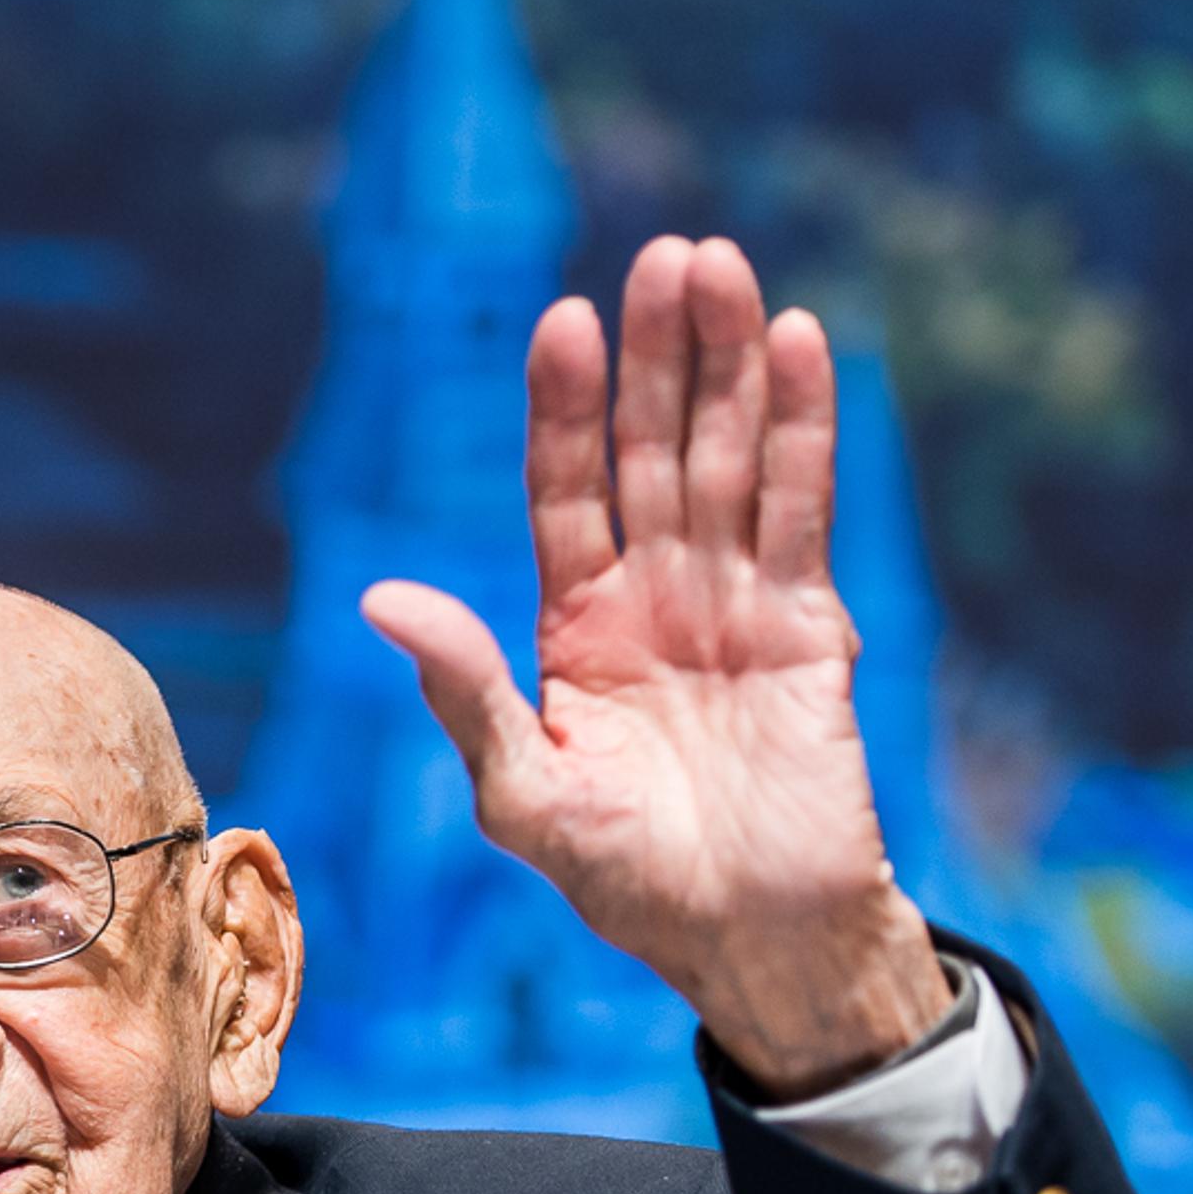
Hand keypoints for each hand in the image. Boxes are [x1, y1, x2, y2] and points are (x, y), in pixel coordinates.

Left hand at [360, 234, 953, 1098]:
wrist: (752, 939)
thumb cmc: (630, 880)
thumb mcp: (523, 793)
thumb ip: (467, 692)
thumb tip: (382, 595)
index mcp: (576, 626)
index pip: (566, 490)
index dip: (566, 409)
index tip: (564, 320)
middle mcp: (655, 595)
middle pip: (651, 448)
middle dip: (656, 356)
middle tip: (663, 254)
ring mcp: (736, 601)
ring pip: (728, 457)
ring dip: (728, 364)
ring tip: (721, 266)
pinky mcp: (810, 623)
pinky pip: (801, 508)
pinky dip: (804, 427)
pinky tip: (800, 345)